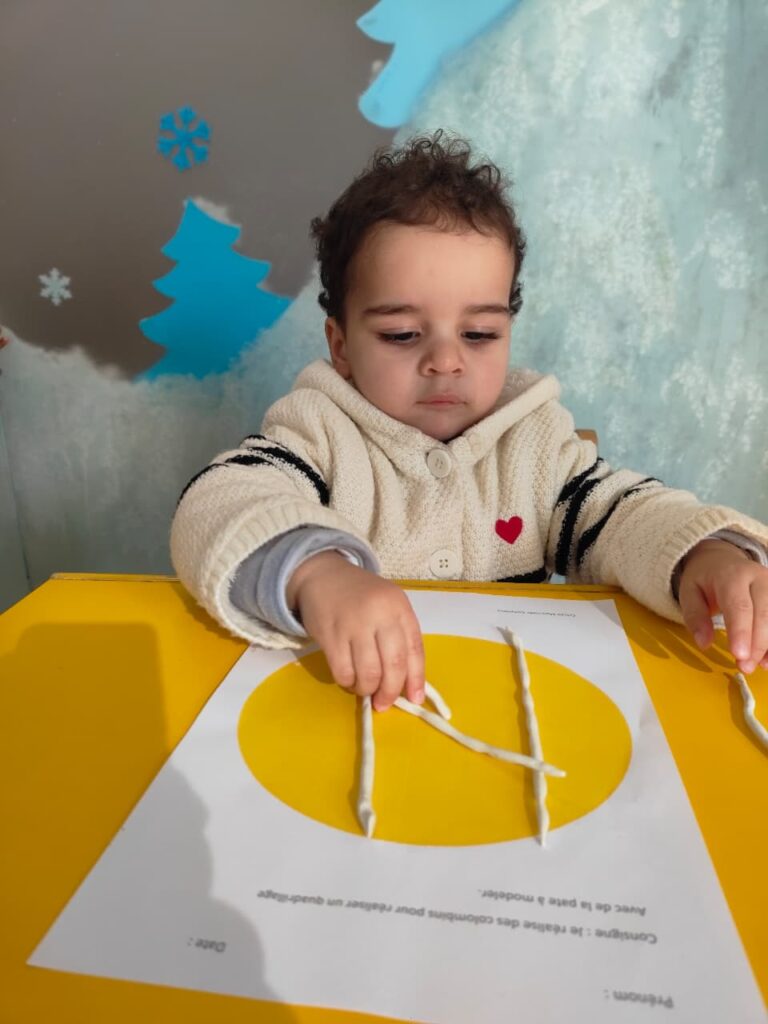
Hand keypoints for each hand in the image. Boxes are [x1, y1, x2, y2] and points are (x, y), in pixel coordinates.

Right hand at [287, 552, 424, 710]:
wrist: (323, 575)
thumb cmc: (361, 596)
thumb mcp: (388, 606)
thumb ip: (400, 637)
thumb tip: (408, 682)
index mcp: (399, 607)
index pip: (414, 649)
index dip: (416, 679)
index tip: (415, 699)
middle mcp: (379, 614)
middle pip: (393, 665)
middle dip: (390, 691)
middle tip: (384, 703)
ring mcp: (353, 624)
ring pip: (368, 673)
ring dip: (367, 689)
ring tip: (364, 687)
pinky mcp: (330, 634)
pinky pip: (343, 671)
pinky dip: (347, 682)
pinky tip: (348, 678)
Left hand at [677, 539, 767, 673]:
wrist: (721, 558)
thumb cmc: (704, 579)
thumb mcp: (689, 593)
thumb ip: (695, 617)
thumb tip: (703, 643)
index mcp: (731, 575)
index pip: (739, 605)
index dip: (741, 631)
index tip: (739, 654)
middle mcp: (758, 577)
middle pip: (762, 614)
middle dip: (756, 645)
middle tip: (744, 667)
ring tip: (756, 666)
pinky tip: (767, 659)